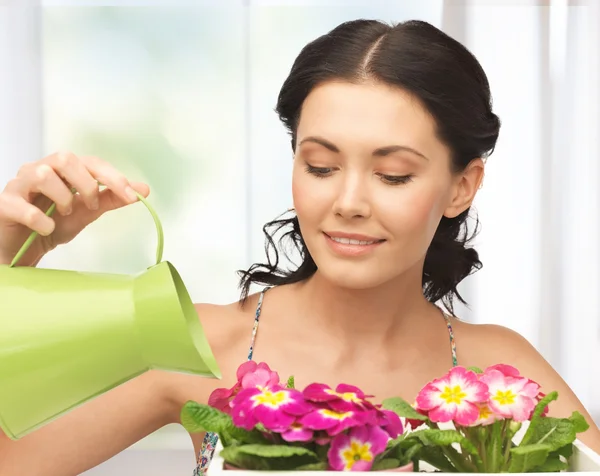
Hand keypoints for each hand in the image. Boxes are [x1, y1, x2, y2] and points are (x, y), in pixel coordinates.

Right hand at [0, 151, 148, 265]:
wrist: (20, 249)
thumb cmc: (51, 224)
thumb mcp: (87, 213)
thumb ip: (111, 199)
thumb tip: (143, 190)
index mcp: (63, 171)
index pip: (91, 162)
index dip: (113, 177)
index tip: (132, 196)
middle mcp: (40, 170)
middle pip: (65, 158)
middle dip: (86, 183)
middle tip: (91, 206)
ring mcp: (19, 185)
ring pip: (42, 174)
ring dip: (62, 197)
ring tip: (65, 215)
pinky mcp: (4, 204)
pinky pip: (21, 204)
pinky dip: (40, 218)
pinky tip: (47, 228)